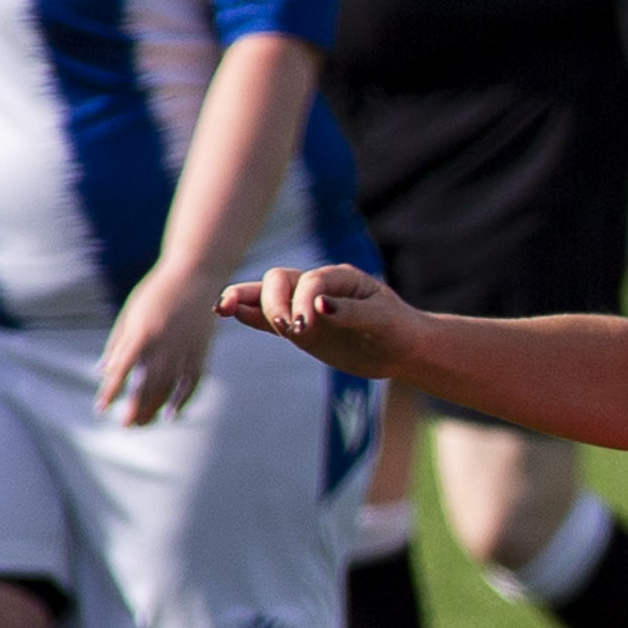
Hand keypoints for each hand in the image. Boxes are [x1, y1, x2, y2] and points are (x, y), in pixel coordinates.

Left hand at [96, 266, 221, 423]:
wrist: (195, 274)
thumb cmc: (157, 291)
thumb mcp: (131, 313)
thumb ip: (117, 343)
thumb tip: (102, 372)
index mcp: (141, 333)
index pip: (121, 370)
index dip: (111, 391)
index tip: (101, 408)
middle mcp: (163, 345)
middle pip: (146, 386)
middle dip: (134, 407)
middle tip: (125, 424)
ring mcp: (184, 350)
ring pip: (168, 389)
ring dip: (155, 408)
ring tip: (143, 422)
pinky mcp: (201, 352)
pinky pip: (191, 383)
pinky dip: (182, 401)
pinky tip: (171, 414)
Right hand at [217, 263, 423, 379]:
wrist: (401, 350)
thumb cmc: (397, 329)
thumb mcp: (382, 320)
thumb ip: (351, 313)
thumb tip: (318, 306)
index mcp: (339, 278)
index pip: (309, 280)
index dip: (303, 300)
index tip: (307, 325)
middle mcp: (316, 288)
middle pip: (278, 281)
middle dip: (275, 303)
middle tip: (291, 331)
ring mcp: (302, 307)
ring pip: (265, 295)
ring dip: (246, 300)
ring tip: (225, 309)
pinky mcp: (298, 328)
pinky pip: (267, 318)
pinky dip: (248, 314)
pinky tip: (227, 313)